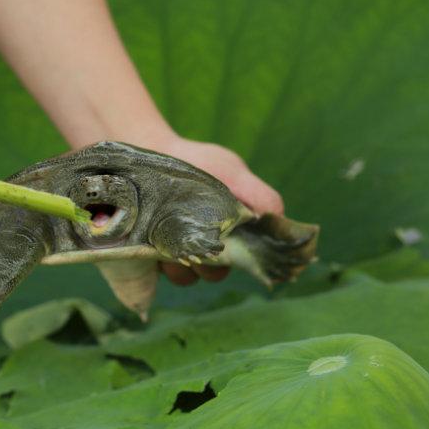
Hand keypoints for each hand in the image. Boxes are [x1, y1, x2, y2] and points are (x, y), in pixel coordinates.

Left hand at [139, 133, 283, 284]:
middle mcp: (206, 245)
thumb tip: (278, 219)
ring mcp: (178, 250)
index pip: (246, 259)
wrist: (155, 151)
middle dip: (212, 265)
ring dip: (185, 266)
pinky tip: (156, 245)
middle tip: (205, 248)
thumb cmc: (198, 161)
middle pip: (216, 272)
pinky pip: (159, 272)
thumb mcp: (232, 171)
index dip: (248, 260)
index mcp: (230, 232)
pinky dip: (161, 263)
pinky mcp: (151, 252)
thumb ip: (258, 194)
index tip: (241, 250)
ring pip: (188, 276)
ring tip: (177, 246)